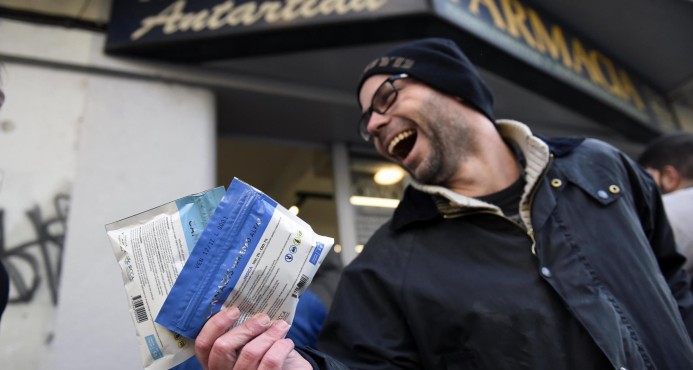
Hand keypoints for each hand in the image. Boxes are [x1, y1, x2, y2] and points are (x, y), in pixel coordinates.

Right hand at [195, 306, 311, 369]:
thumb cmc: (268, 356)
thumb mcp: (252, 343)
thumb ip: (245, 331)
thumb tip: (250, 304)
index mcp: (215, 361)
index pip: (203, 344)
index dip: (216, 324)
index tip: (235, 310)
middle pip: (222, 347)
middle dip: (245, 328)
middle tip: (264, 318)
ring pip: (249, 353)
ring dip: (269, 334)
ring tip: (281, 327)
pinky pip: (269, 362)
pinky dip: (281, 347)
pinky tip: (287, 343)